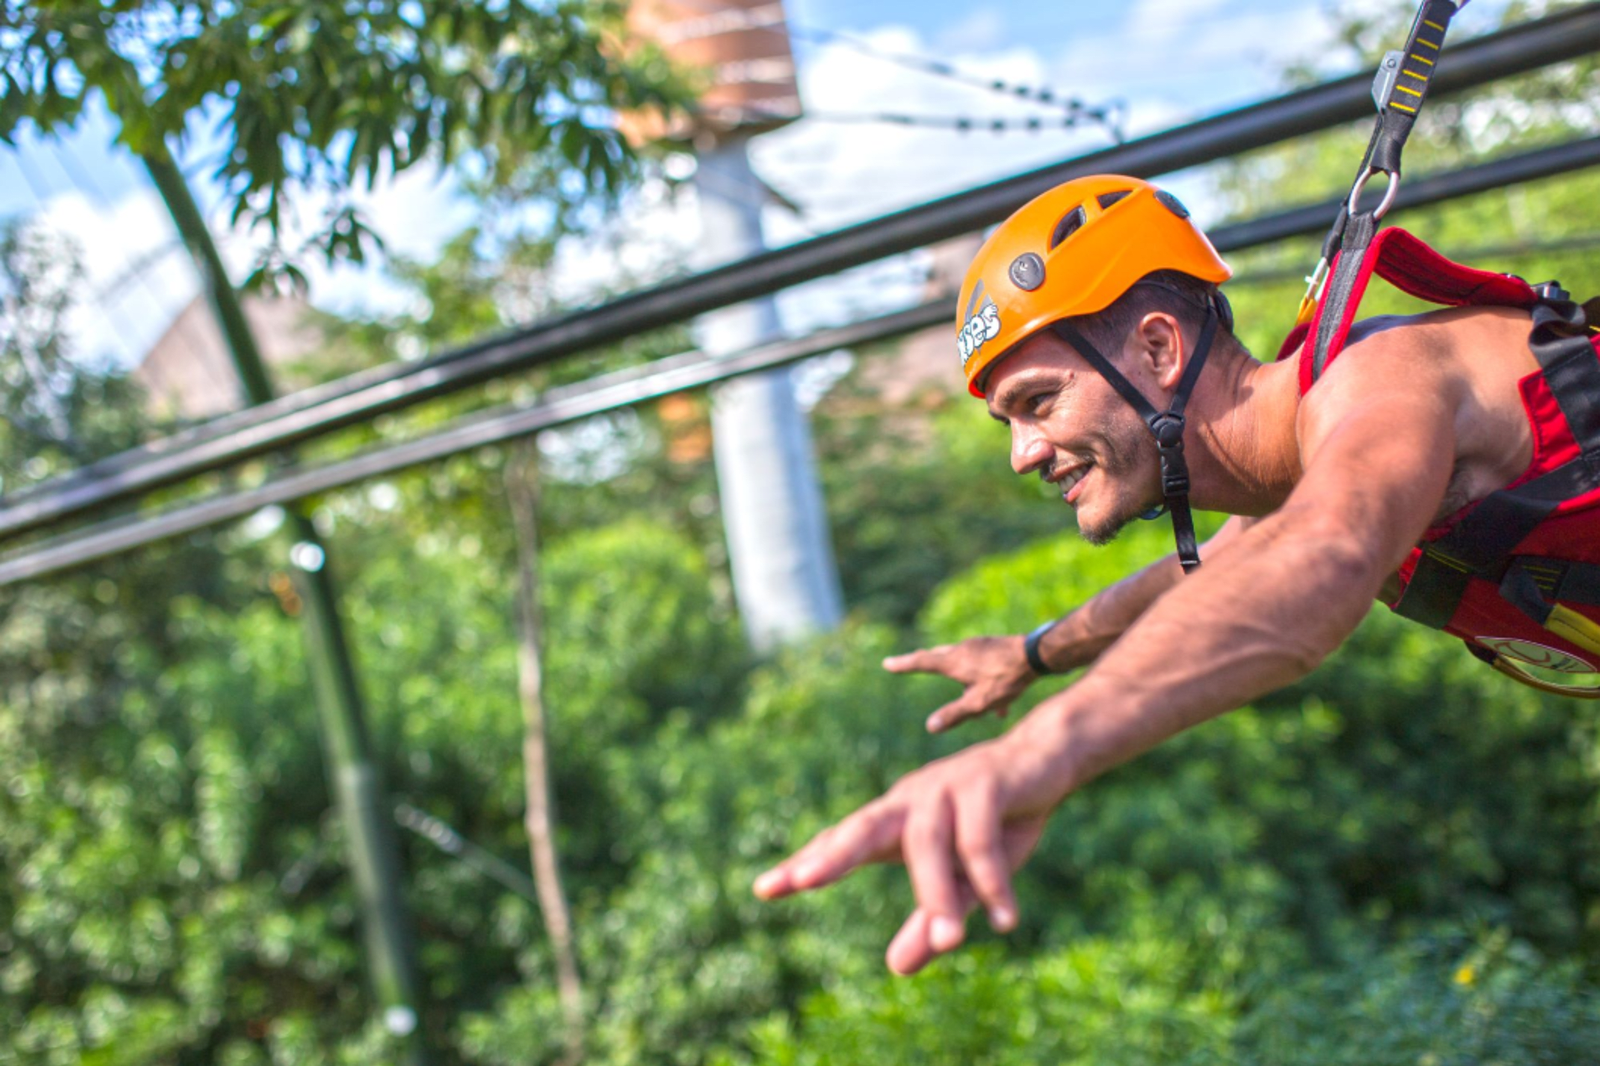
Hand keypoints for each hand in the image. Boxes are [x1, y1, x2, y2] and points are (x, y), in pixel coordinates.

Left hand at [753, 735, 1063, 974]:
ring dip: (937, 895)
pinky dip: (993, 881)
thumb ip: (930, 921)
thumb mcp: (962, 880)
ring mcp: (945, 787)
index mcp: (895, 819)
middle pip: (863, 825)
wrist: (1045, 762)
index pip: (843, 840)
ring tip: (951, 943)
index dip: (805, 863)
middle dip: (833, 854)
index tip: (763, 889)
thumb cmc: (994, 821)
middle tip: (803, 881)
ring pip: (928, 843)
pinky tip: (1006, 920)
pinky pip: (981, 840)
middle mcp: (911, 800)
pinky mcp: (985, 783)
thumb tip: (897, 970)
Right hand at [884, 635, 1036, 732]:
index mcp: (953, 662)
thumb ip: (954, 714)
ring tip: (968, 699)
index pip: (921, 662)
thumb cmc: (1006, 679)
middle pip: (937, 657)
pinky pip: (980, 665)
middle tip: (908, 664)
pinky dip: (980, 681)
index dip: (903, 665)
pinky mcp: (993, 648)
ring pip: (961, 663)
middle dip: (924, 663)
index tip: (887, 663)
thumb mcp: (978, 703)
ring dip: (959, 678)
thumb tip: (930, 726)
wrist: (1037, 655)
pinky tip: (1000, 704)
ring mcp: (978, 646)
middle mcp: (962, 650)